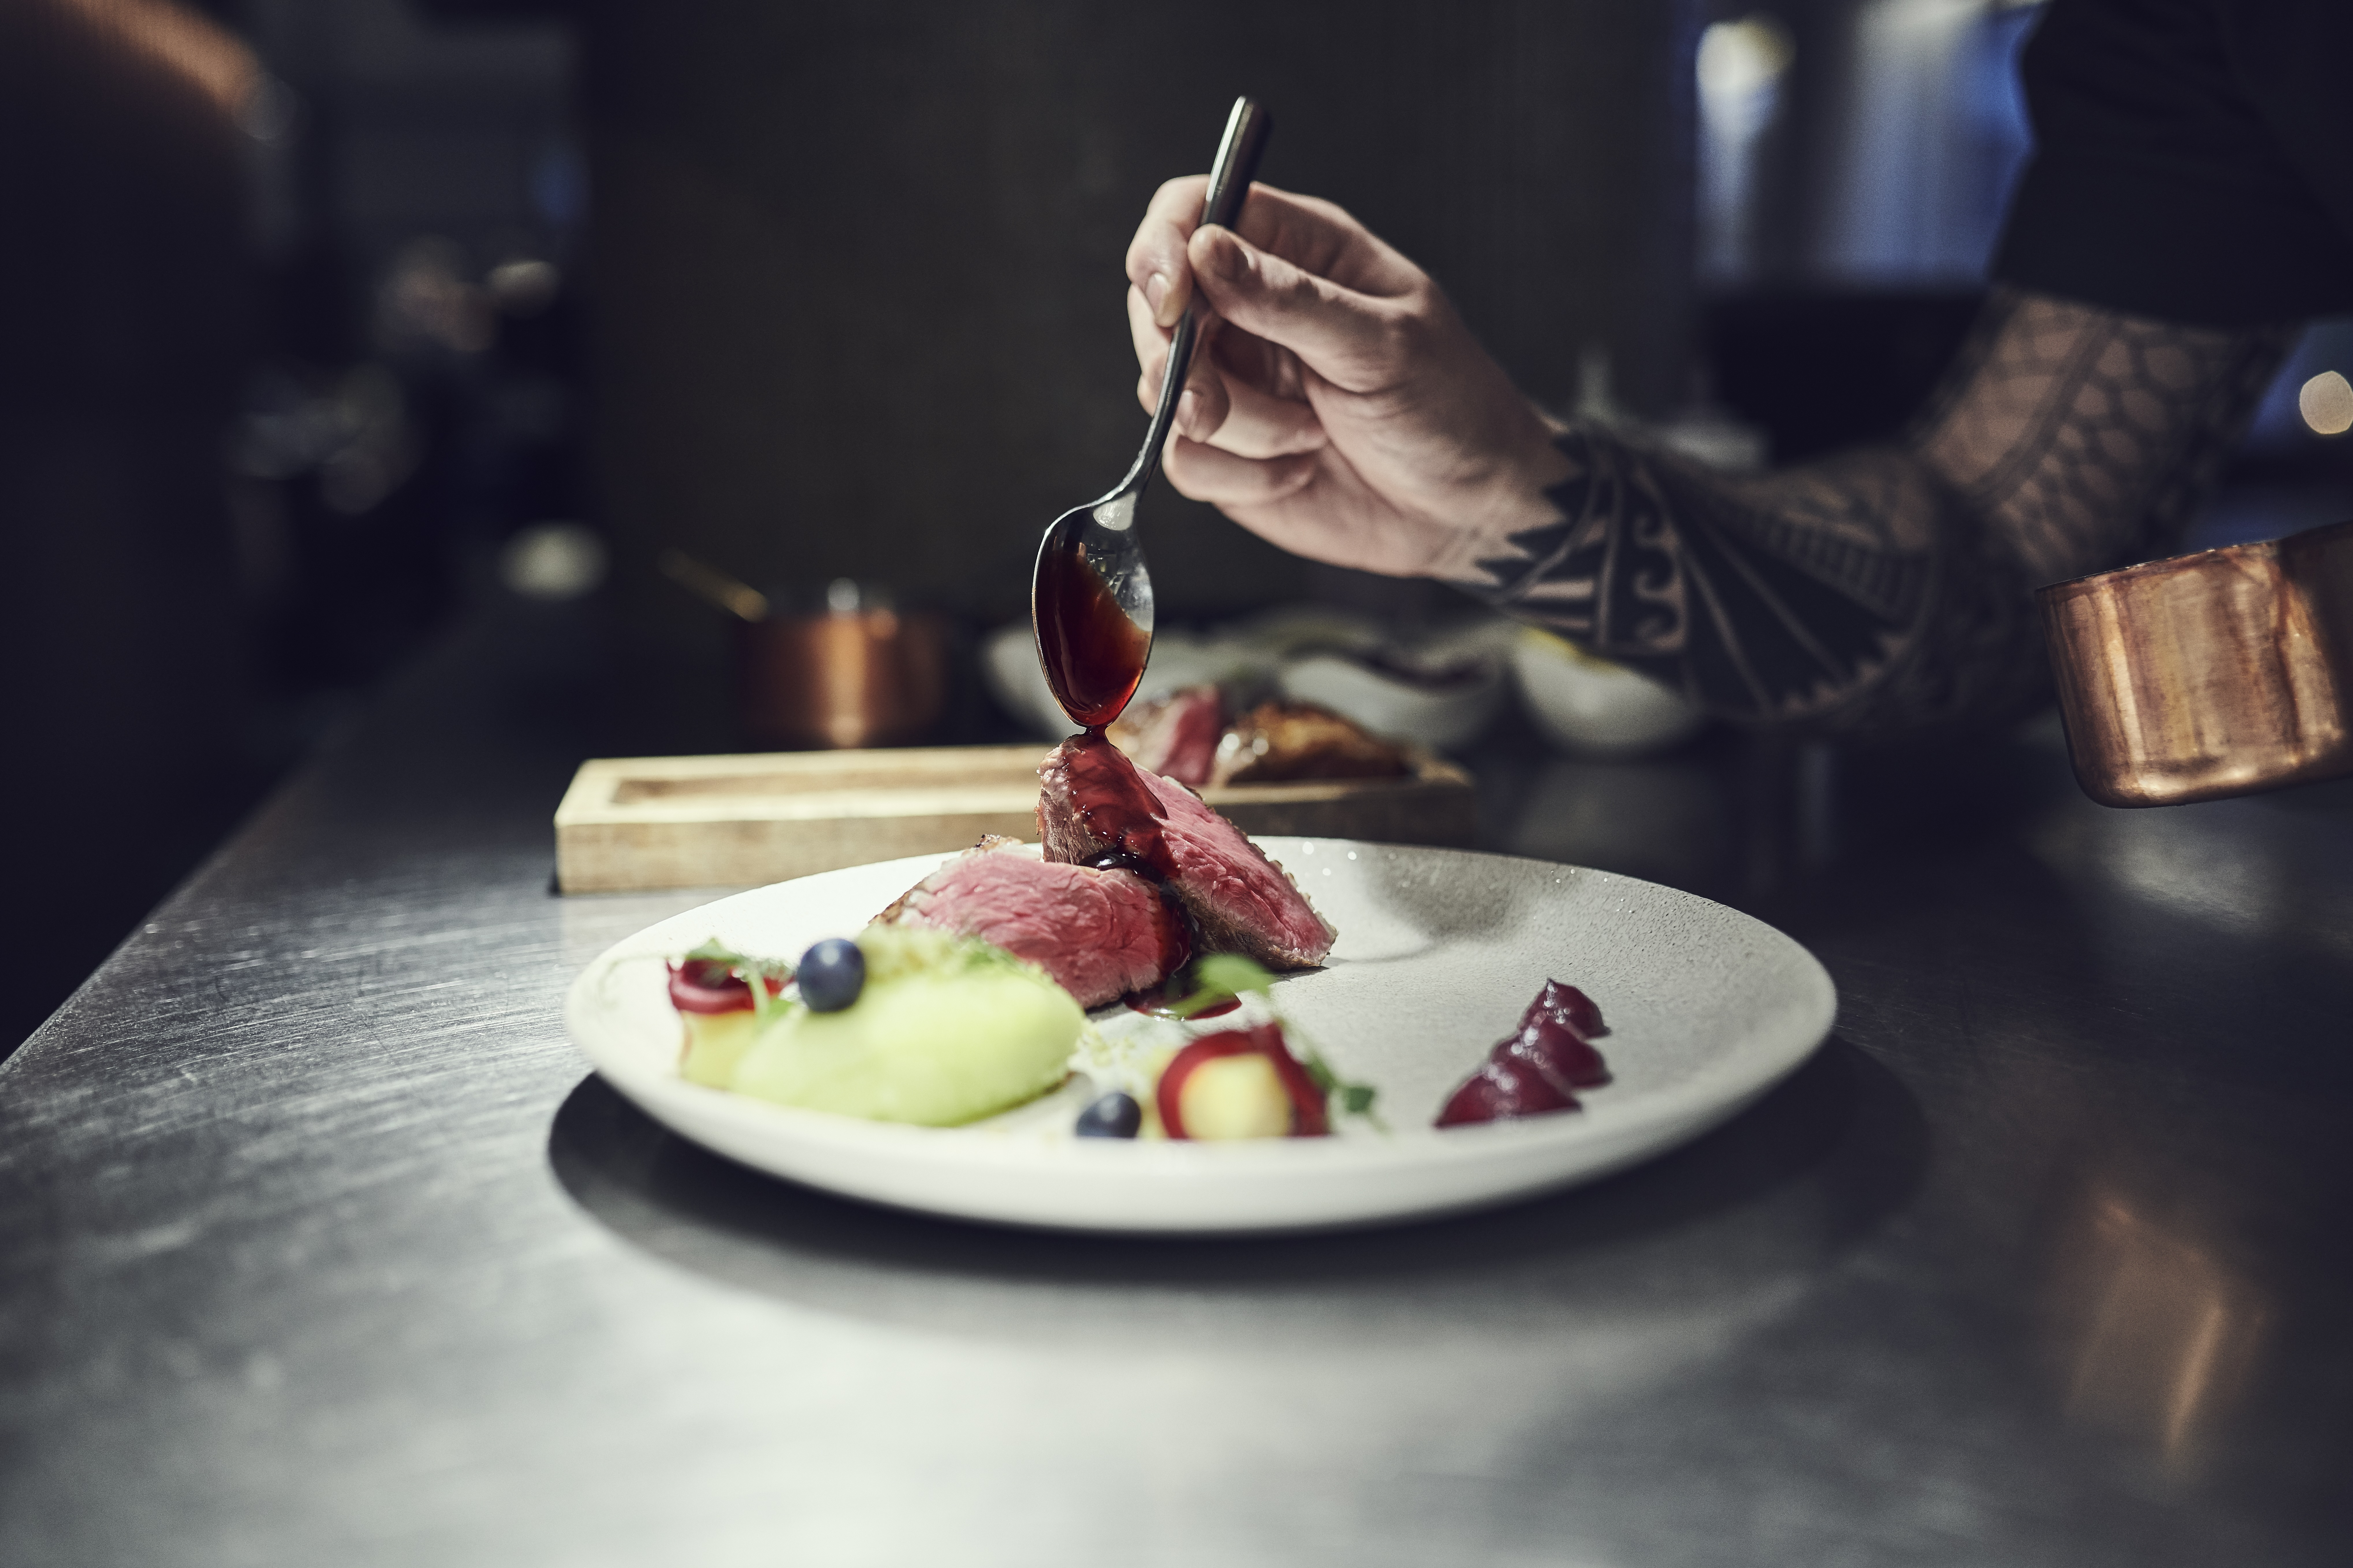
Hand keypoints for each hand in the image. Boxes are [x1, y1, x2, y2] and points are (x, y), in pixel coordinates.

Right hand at [1124, 176, 1567, 579]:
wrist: (1467, 508)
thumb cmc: (1449, 406)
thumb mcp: (1383, 343)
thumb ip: (1290, 298)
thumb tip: (1204, 250)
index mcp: (1297, 252)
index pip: (1193, 211)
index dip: (1164, 248)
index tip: (1173, 301)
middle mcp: (1253, 308)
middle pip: (1155, 302)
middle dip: (1177, 355)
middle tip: (1215, 401)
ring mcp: (1235, 380)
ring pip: (1164, 387)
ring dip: (1233, 423)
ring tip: (1305, 435)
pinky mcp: (1227, 450)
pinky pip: (1184, 458)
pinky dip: (1241, 474)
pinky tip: (1298, 471)